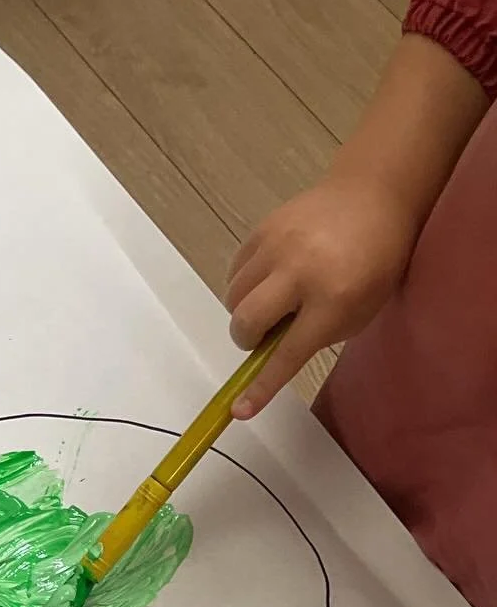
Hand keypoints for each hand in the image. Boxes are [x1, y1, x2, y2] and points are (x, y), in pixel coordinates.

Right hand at [224, 175, 419, 418]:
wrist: (372, 195)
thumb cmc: (374, 263)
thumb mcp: (358, 310)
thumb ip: (316, 335)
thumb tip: (270, 352)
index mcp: (332, 298)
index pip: (288, 353)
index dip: (261, 386)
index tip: (238, 410)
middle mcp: (300, 271)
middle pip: (245, 322)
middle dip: (248, 338)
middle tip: (265, 334)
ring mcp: (278, 245)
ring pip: (233, 297)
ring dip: (245, 311)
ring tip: (271, 301)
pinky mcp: (263, 229)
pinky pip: (235, 271)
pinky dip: (244, 285)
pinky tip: (268, 278)